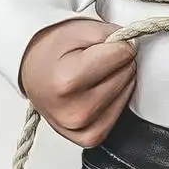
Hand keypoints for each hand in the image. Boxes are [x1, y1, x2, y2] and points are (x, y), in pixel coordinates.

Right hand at [18, 18, 138, 146]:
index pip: (123, 54)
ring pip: (127, 94)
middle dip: (116, 63)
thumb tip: (134, 49)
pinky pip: (119, 116)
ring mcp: (81, 128)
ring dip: (117, 82)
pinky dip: (114, 101)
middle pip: (127, 74)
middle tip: (92, 62)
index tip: (99, 46)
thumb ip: (113, 35)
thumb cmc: (53, 52)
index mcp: (67, 81)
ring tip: (91, 78)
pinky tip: (96, 94)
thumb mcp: (79, 30)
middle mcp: (74, 111)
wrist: (33, 73)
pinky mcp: (89, 138)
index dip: (116, 44)